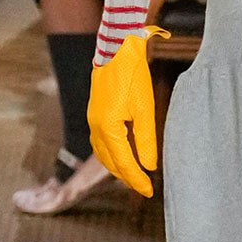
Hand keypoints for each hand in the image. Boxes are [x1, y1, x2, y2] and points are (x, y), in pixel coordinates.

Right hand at [87, 28, 168, 195]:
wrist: (116, 50)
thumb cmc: (133, 76)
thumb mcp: (145, 108)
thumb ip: (146, 139)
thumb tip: (149, 165)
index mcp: (109, 128)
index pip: (124, 163)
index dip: (137, 180)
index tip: (149, 191)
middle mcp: (96, 128)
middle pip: (110, 162)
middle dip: (126, 177)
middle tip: (144, 188)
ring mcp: (93, 121)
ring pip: (103, 154)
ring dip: (117, 167)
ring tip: (134, 176)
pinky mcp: (95, 114)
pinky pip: (100, 143)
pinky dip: (111, 154)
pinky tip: (122, 154)